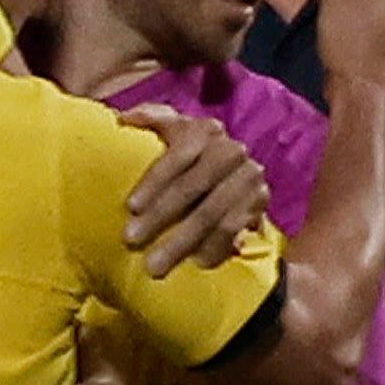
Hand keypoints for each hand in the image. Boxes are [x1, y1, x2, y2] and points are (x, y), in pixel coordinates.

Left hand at [117, 105, 271, 277]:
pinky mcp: (261, 202)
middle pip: (195, 186)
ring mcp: (249, 177)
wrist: (232, 176)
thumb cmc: (187, 155)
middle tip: (132, 240)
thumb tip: (124, 118)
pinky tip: (195, 264)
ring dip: (183, 242)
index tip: (130, 207)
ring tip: (155, 266)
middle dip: (162, 215)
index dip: (155, 181)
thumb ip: (150, 119)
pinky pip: (235, 231)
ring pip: (214, 213)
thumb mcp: (172, 131)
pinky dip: (214, 249)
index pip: (179, 155)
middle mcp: (232, 150)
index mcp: (205, 130)